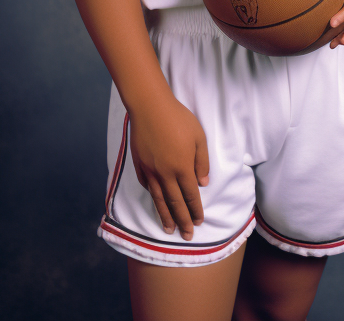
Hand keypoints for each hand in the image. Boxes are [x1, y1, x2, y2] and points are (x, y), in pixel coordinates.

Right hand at [128, 93, 209, 239]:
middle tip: (186, 236)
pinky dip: (152, 197)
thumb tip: (203, 183)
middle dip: (182, 221)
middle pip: (175, 203)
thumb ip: (201, 161)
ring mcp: (150, 171)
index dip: (195, 211)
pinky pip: (147, 187)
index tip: (199, 223)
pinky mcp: (139, 165)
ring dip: (165, 216)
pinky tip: (155, 203)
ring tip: (168, 230)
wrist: (150, 108)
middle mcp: (165, 174)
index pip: (190, 196)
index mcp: (182, 168)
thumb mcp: (198, 136)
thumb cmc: (179, 119)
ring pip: (158, 200)